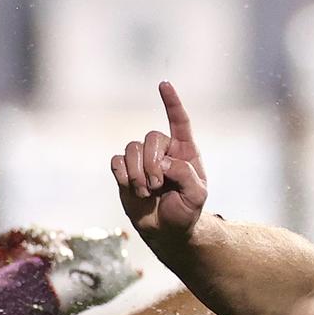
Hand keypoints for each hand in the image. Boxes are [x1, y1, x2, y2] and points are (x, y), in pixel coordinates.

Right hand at [111, 81, 207, 240]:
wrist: (167, 230)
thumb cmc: (186, 211)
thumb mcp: (197, 195)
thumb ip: (185, 174)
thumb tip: (163, 161)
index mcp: (185, 151)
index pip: (179, 121)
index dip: (172, 102)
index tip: (164, 84)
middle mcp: (164, 151)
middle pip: (151, 137)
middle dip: (152, 163)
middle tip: (157, 185)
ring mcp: (143, 160)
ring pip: (131, 148)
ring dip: (137, 172)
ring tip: (146, 191)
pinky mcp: (125, 171)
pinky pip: (116, 161)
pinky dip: (122, 175)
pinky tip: (131, 188)